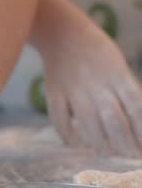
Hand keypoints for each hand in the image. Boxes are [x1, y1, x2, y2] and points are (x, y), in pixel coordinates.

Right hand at [43, 25, 141, 156]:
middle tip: (129, 155)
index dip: (141, 130)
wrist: (62, 33)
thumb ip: (125, 91)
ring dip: (99, 142)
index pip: (135, 108)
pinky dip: (67, 134)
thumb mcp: (118, 66)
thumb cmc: (97, 50)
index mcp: (117, 75)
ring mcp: (74, 89)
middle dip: (124, 142)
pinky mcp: (54, 92)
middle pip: (114, 119)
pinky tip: (75, 144)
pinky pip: (59, 118)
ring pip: (88, 122)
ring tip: (106, 153)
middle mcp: (97, 83)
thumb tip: (135, 121)